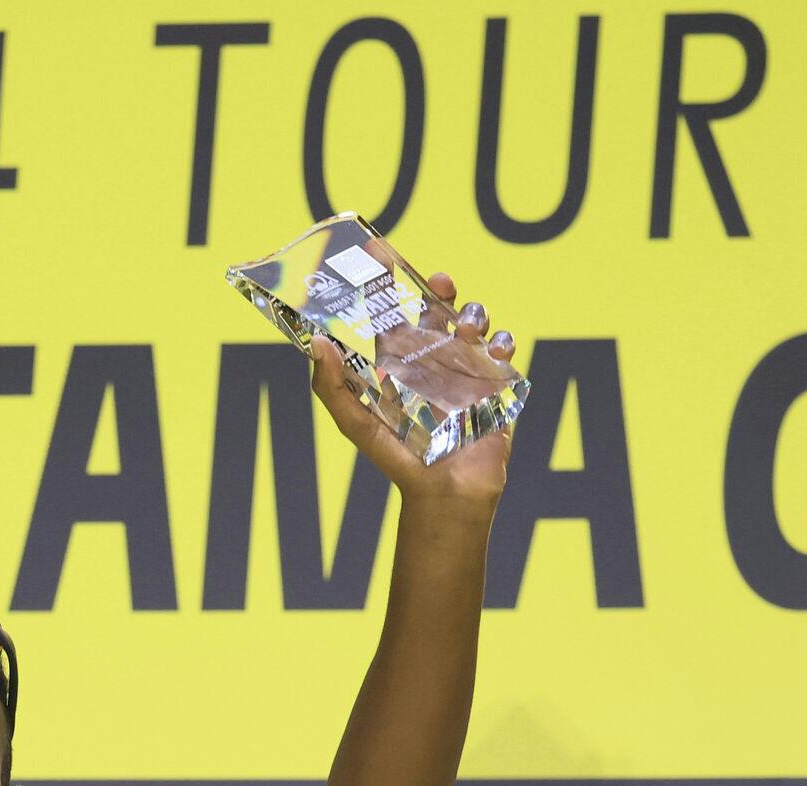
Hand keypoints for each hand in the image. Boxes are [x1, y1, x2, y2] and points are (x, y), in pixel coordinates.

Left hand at [308, 272, 515, 509]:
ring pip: (476, 325)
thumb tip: (316, 344)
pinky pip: (506, 353)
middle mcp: (433, 361)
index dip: (391, 286)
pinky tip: (496, 349)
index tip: (384, 258)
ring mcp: (466, 371)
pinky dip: (505, 344)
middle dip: (442, 291)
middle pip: (440, 311)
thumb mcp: (356, 421)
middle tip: (440, 283)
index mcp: (400, 363)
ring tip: (467, 329)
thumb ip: (331, 387)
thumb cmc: (396, 458)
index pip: (396, 315)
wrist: (444, 490)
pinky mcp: (496, 386)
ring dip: (474, 316)